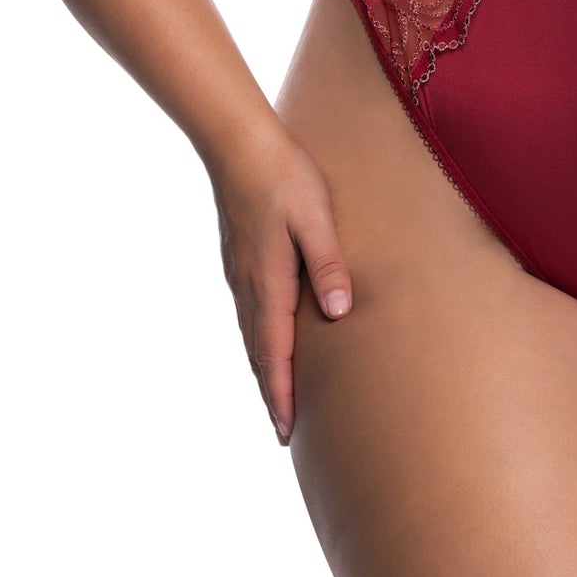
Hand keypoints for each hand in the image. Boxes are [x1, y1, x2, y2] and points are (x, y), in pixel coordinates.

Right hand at [206, 115, 352, 444]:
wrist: (238, 144)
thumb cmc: (285, 176)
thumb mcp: (316, 218)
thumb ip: (328, 264)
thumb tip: (339, 313)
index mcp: (269, 282)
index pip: (275, 354)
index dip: (282, 395)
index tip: (287, 432)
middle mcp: (248, 286)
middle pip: (259, 354)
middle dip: (272, 393)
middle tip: (284, 432)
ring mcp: (238, 274)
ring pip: (250, 335)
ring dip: (263, 369)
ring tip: (277, 395)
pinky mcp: (237, 260)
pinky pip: (247, 314)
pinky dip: (256, 341)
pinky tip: (264, 340)